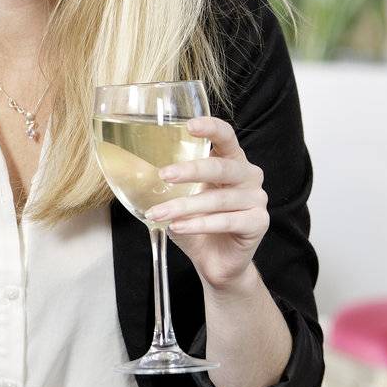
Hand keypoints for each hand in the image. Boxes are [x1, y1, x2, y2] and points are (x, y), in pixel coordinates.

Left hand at [144, 116, 268, 292]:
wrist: (216, 260)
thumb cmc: (196, 221)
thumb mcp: (180, 196)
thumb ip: (168, 179)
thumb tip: (128, 166)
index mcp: (231, 161)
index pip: (227, 137)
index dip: (211, 128)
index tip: (189, 126)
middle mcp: (248, 176)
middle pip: (222, 167)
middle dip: (190, 170)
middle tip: (163, 175)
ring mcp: (256, 200)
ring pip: (219, 199)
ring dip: (184, 206)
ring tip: (158, 214)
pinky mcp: (258, 223)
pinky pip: (227, 221)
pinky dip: (199, 224)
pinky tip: (177, 226)